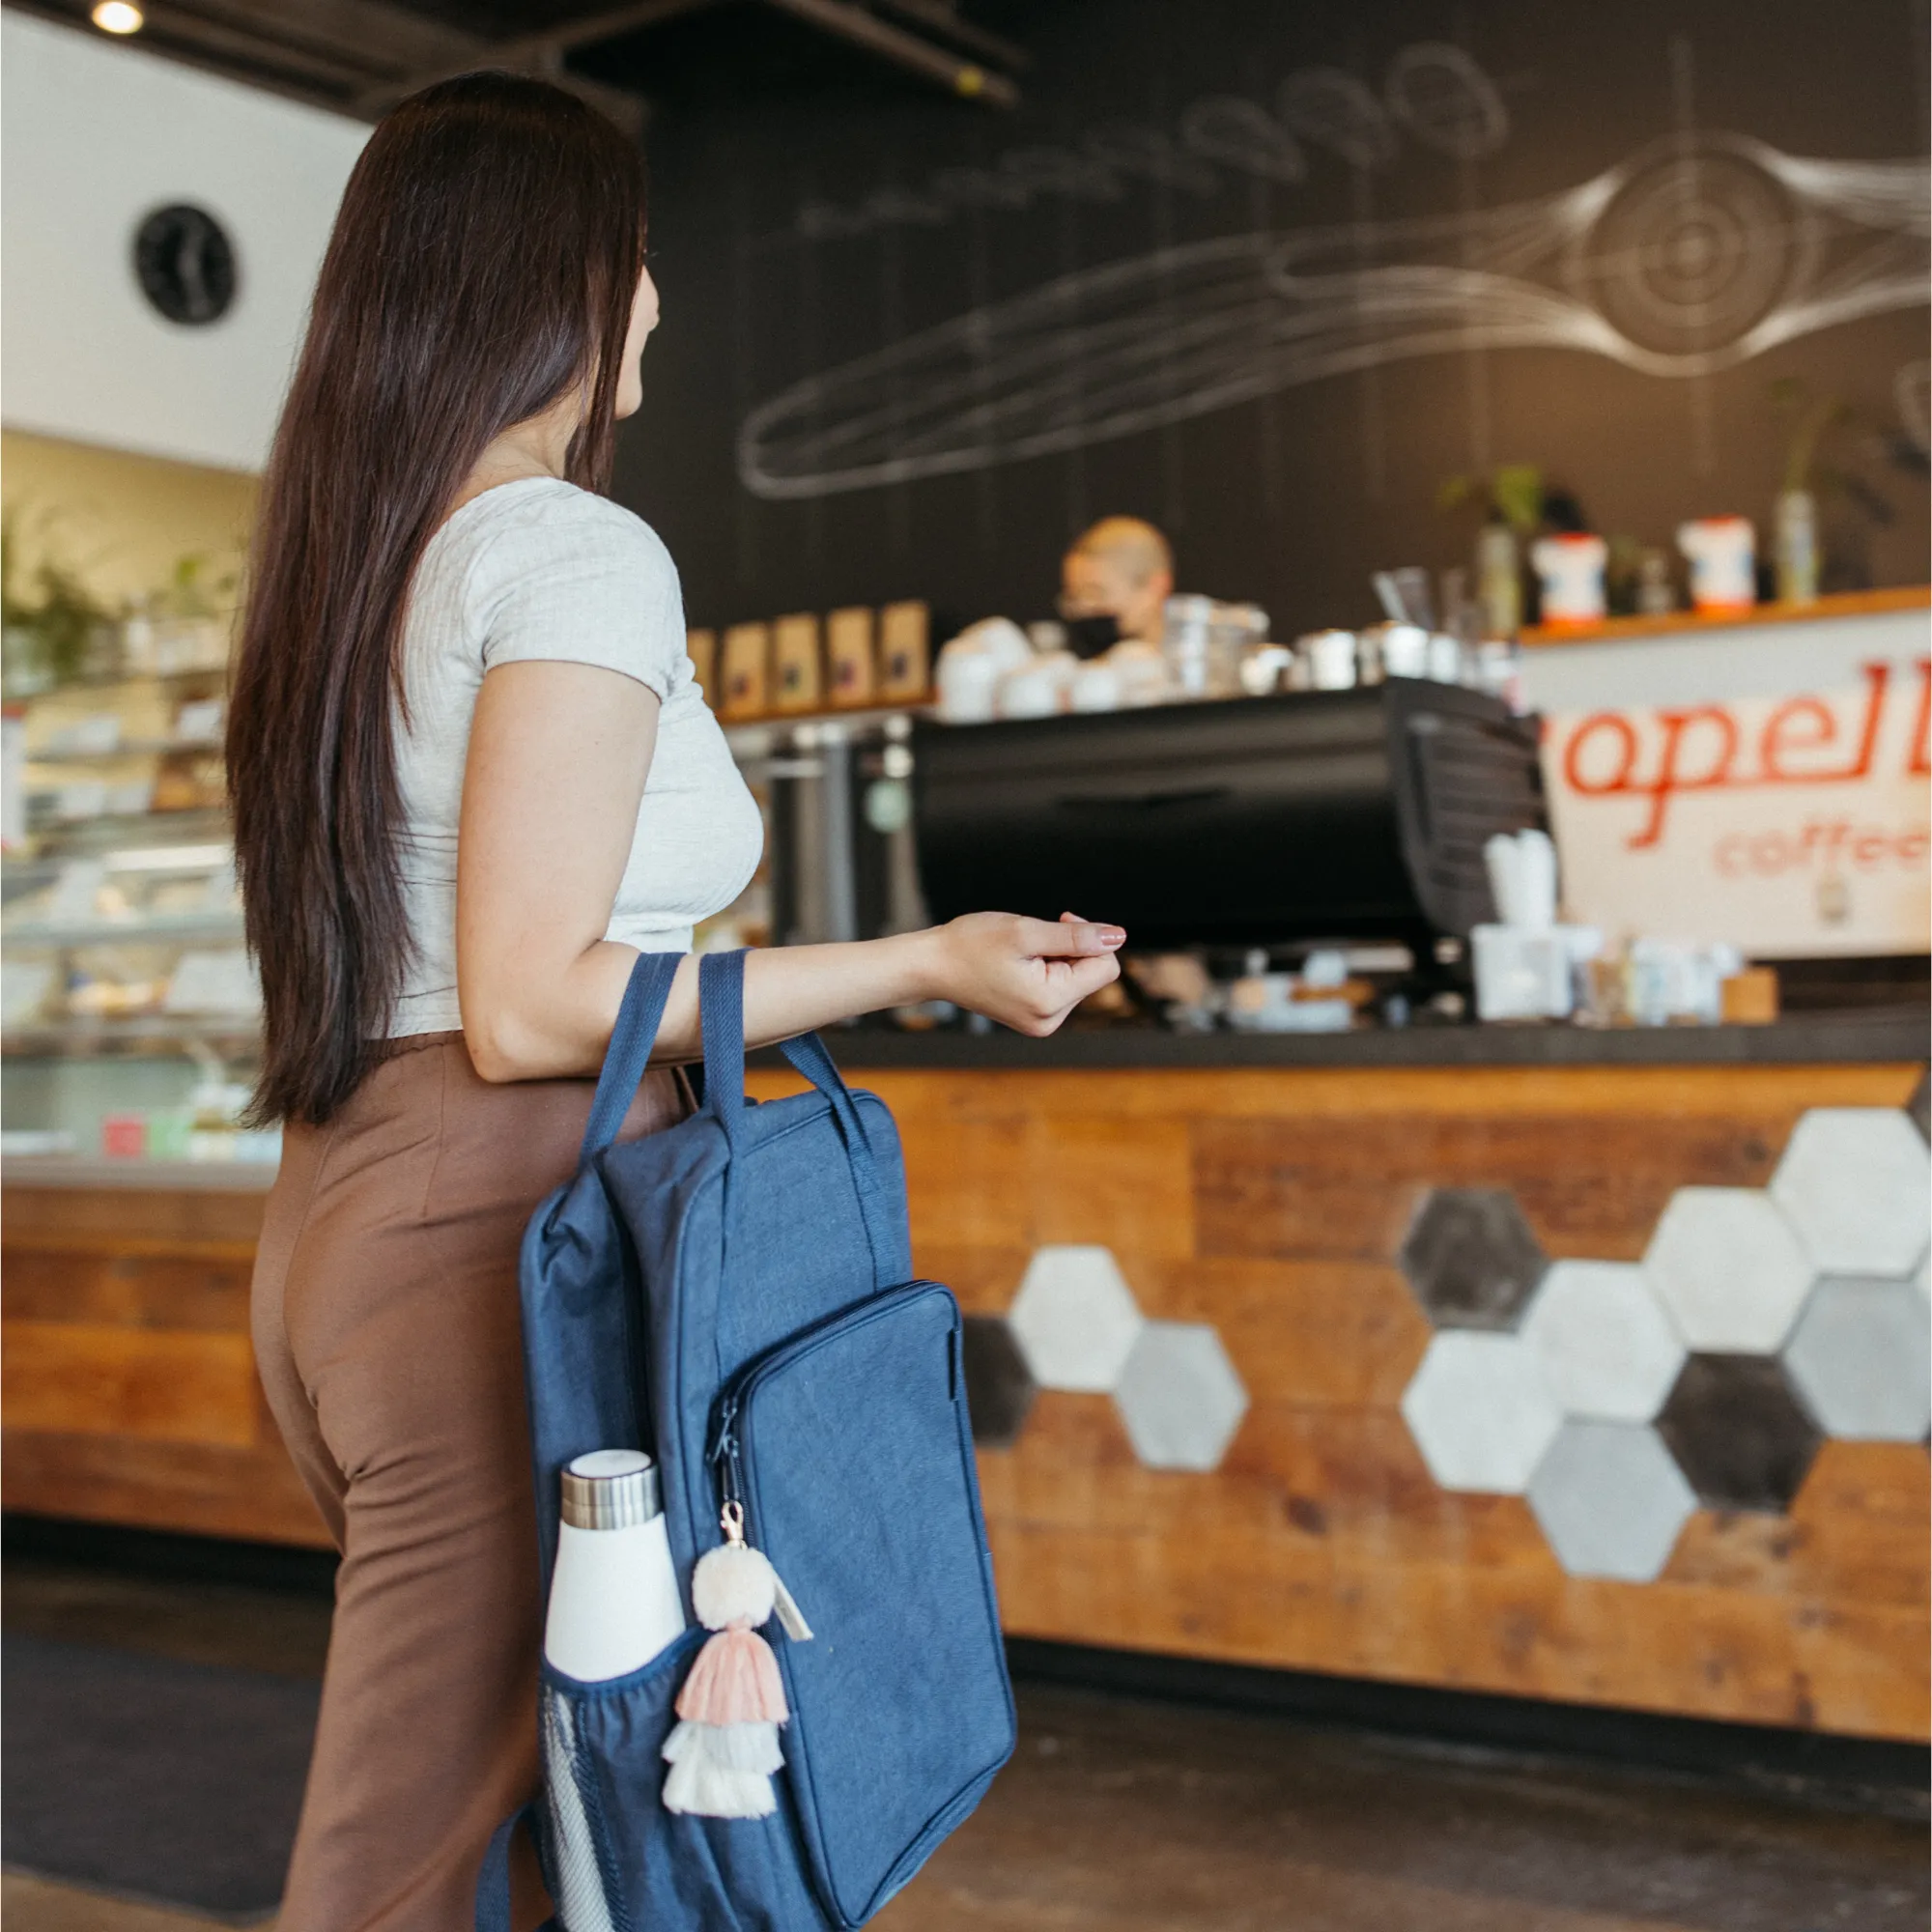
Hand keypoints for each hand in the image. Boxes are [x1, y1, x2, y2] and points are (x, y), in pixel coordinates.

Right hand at [926, 910, 1124, 1036]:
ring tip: (1022, 952)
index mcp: (1050, 1002)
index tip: (1060, 921)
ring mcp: (1041, 1023)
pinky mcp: (1033, 1018)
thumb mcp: (1026, 932)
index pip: (1106, 967)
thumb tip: (1118, 936)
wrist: (932, 965)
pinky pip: (1061, 987)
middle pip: (1092, 974)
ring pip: (1077, 979)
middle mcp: (1049, 1021)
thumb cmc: (971, 944)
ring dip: (1058, 957)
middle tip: (1034, 937)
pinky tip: (1020, 963)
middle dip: (1071, 948)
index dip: (1090, 938)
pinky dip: (1048, 968)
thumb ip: (1076, 937)